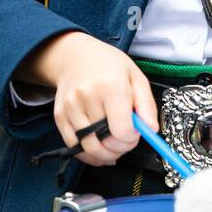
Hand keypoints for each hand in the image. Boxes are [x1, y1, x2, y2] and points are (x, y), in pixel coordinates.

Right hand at [30, 30, 158, 166]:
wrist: (75, 56)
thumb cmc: (109, 66)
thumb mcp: (135, 77)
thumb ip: (146, 105)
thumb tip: (151, 129)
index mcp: (111, 86)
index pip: (122, 130)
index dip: (132, 139)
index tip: (135, 133)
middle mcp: (87, 97)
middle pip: (105, 142)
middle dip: (121, 148)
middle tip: (126, 140)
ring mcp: (70, 108)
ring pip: (89, 148)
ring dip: (105, 155)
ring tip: (113, 146)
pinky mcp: (60, 116)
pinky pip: (73, 147)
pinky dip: (88, 155)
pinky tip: (99, 148)